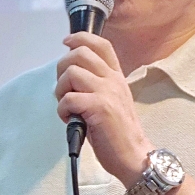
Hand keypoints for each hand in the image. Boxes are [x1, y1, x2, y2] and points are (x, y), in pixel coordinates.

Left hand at [55, 32, 151, 186]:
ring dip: (61, 90)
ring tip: (67, 107)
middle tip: (64, 88)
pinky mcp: (99, 108)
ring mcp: (107, 92)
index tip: (66, 43)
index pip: (101, 44)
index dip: (80, 38)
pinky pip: (68, 98)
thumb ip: (97, 84)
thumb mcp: (112, 100)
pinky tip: (70, 120)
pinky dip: (62, 110)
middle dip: (62, 68)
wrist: (133, 156)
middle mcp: (113, 80)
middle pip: (80, 53)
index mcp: (116, 76)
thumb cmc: (118, 133)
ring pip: (71, 73)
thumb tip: (71, 75)